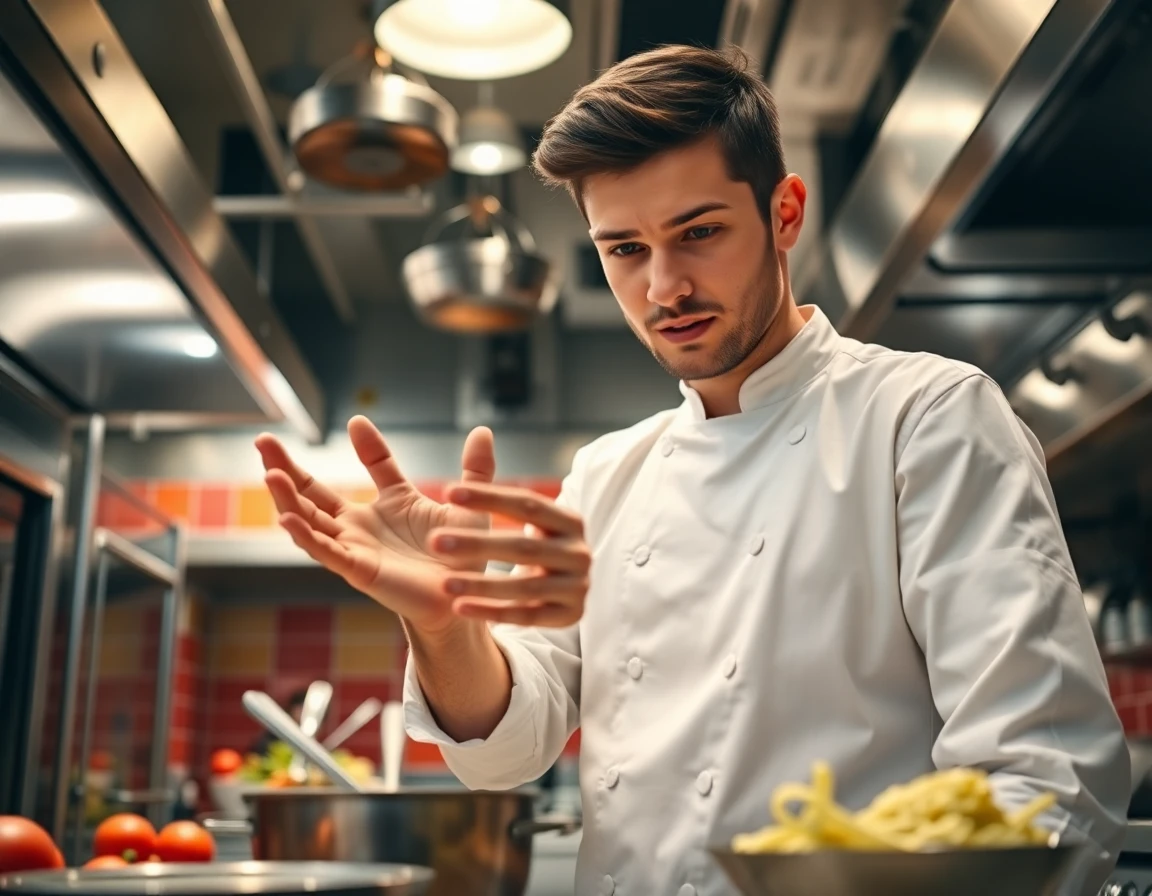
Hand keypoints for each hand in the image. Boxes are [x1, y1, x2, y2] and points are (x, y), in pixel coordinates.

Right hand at [254, 416, 494, 636]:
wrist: (463, 601)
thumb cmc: (463, 559)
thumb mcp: (469, 505)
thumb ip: (475, 468)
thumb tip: (483, 430)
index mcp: (392, 505)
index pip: (375, 466)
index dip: (368, 445)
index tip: (357, 421)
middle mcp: (366, 525)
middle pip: (316, 493)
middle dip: (287, 468)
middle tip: (263, 441)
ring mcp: (357, 547)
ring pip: (311, 520)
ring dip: (288, 499)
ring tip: (270, 473)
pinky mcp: (359, 571)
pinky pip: (326, 552)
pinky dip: (306, 536)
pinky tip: (287, 518)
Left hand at [427, 483, 590, 627]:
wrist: (564, 592)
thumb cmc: (535, 545)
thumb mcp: (525, 515)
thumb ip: (499, 482)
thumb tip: (480, 432)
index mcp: (569, 520)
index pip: (527, 504)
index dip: (488, 498)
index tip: (447, 492)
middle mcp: (579, 552)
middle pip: (523, 547)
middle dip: (476, 544)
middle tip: (433, 540)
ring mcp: (577, 586)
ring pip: (525, 587)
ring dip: (482, 584)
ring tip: (443, 583)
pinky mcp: (569, 616)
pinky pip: (526, 616)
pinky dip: (492, 612)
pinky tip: (459, 608)